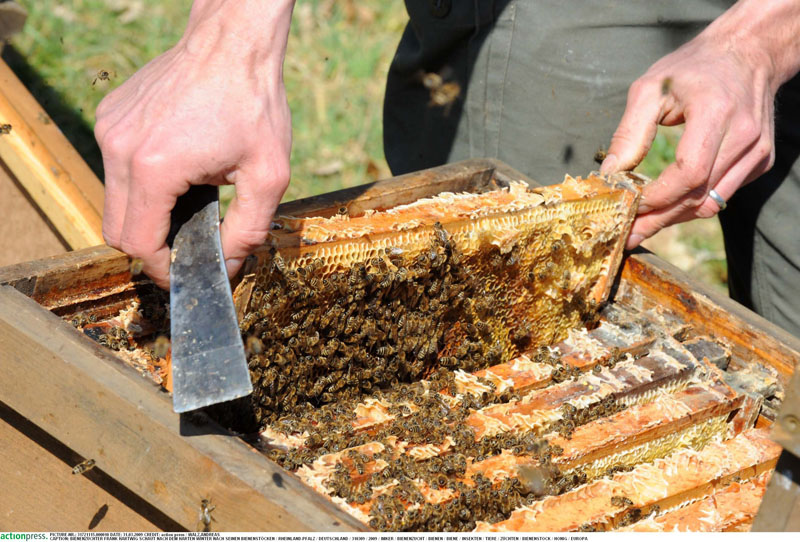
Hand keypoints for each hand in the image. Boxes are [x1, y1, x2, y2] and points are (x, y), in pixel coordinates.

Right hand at [95, 0, 294, 287]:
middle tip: (186, 246)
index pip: (139, 243)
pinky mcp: (109, 118)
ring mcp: (109, 131)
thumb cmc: (254, 105)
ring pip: (113, 200)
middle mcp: (120, 150)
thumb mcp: (268, 176)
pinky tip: (177, 169)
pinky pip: (114, 168)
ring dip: (145, 214)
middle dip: (151, 247)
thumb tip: (228, 266)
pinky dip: (139, 182)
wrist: (232, 44)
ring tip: (187, 203)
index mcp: (155, 170)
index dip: (162, 267)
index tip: (184, 271)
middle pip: (117, 229)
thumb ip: (248, 230)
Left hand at [601, 0, 799, 248]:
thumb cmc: (692, 68)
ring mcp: (757, 152)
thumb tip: (608, 175)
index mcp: (716, 112)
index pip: (689, 173)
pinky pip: (721, 195)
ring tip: (642, 225)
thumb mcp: (650, 88)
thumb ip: (629, 133)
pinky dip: (692, 204)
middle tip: (628, 235)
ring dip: (674, 218)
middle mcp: (744, 136)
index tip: (628, 207)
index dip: (657, 197)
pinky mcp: (761, 161)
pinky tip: (668, 204)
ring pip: (711, 203)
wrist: (747, 53)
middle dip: (659, 219)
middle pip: (698, 196)